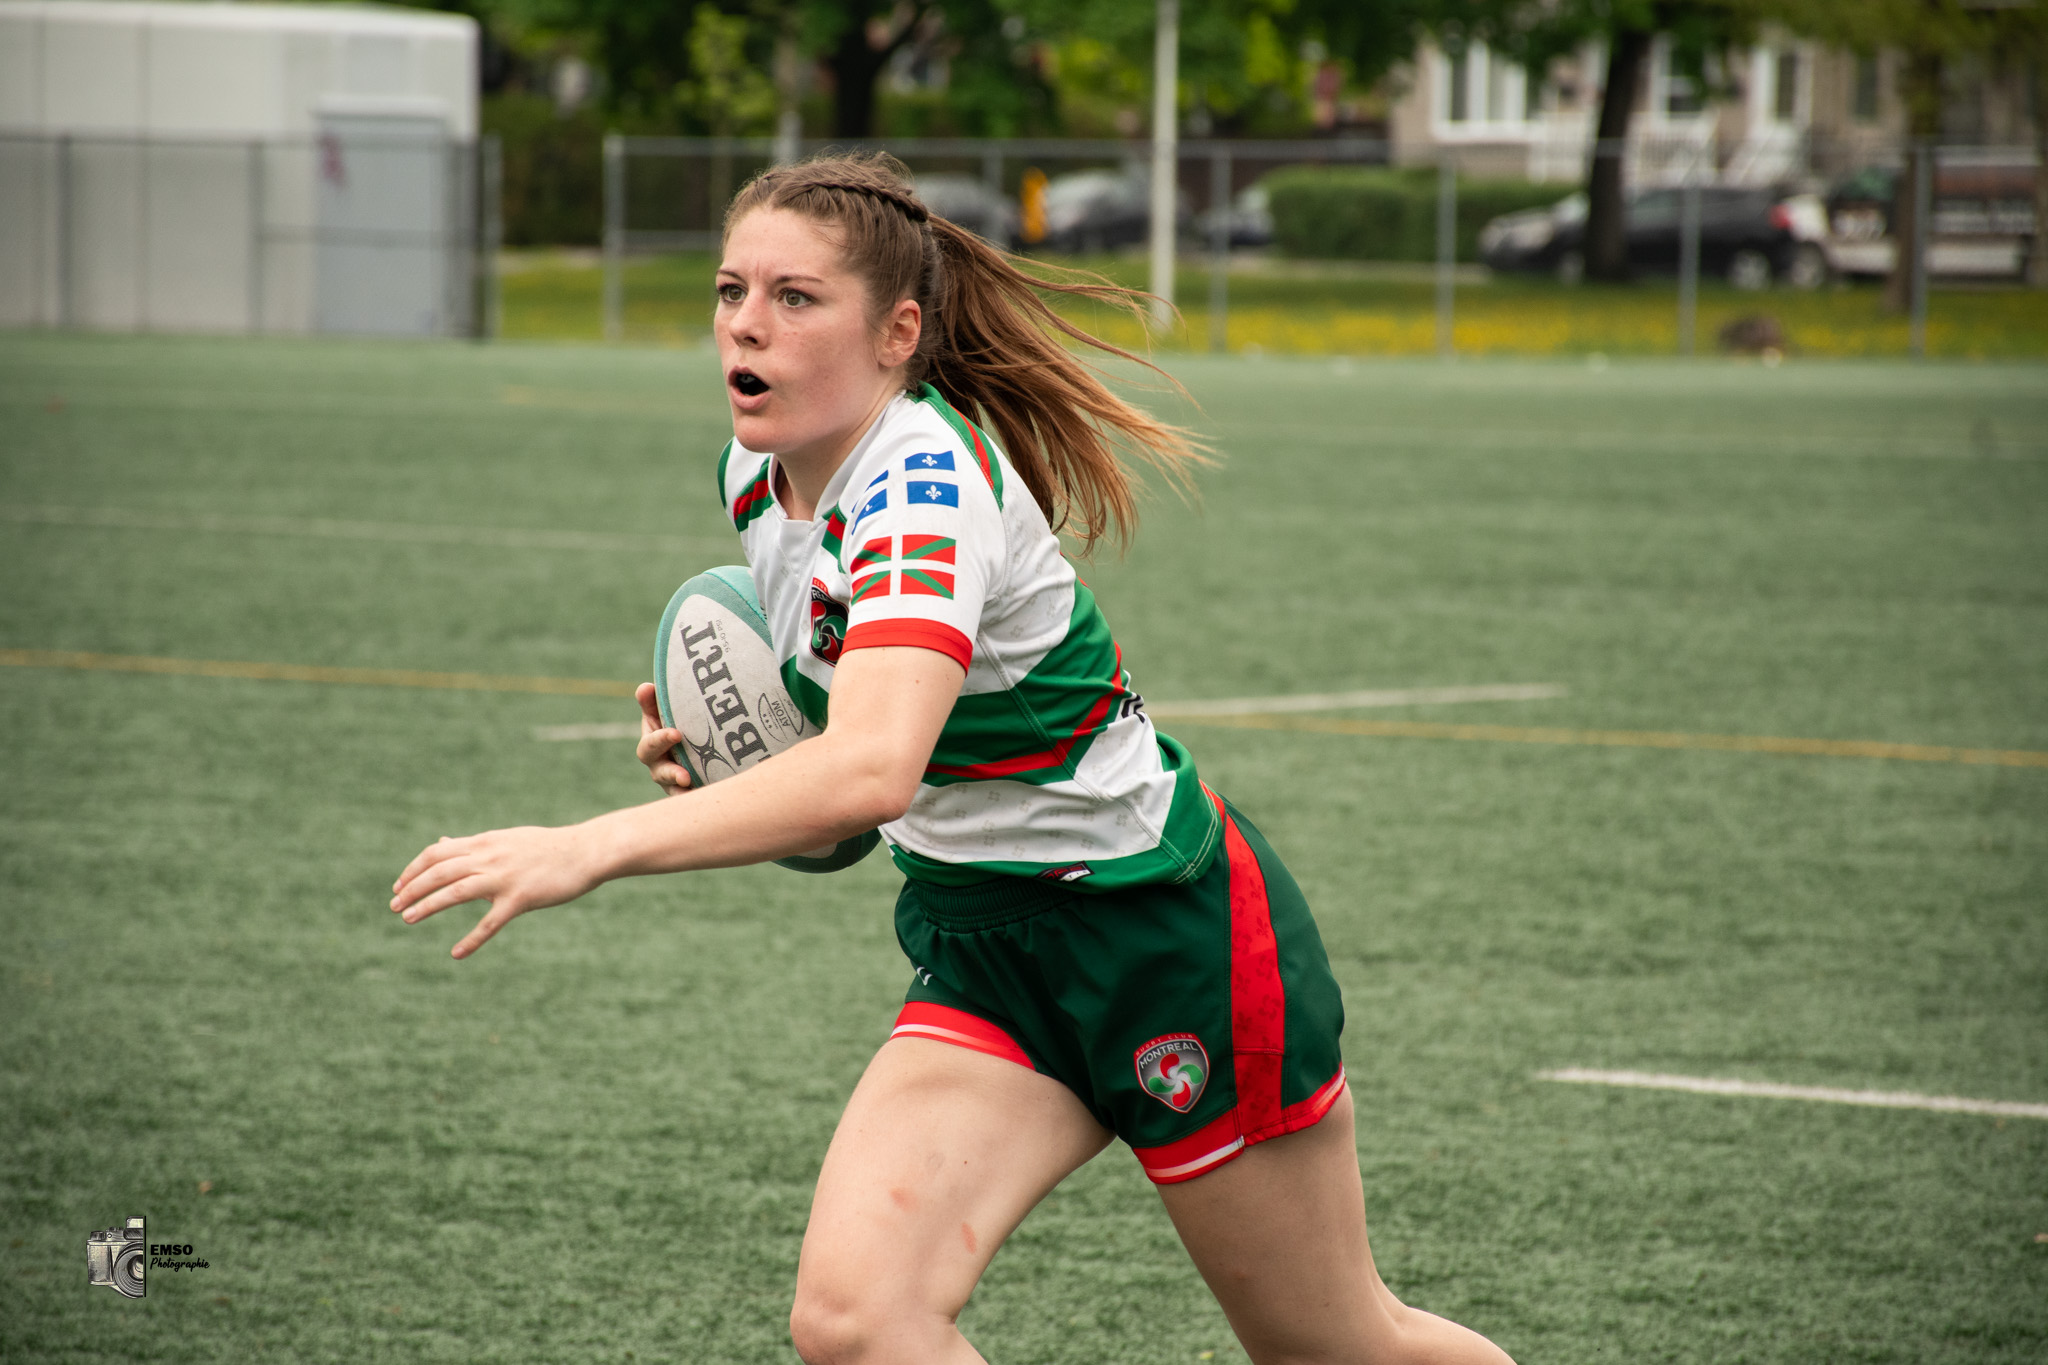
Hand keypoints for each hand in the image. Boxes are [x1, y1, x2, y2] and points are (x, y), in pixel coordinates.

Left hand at [391, 826, 605, 958]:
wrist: (586, 851)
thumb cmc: (547, 847)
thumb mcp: (505, 839)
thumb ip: (472, 844)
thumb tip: (442, 842)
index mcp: (485, 843)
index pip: (437, 853)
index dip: (413, 870)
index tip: (399, 887)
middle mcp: (490, 857)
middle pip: (439, 871)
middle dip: (412, 889)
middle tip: (394, 907)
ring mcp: (505, 878)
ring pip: (456, 891)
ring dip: (427, 906)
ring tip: (408, 918)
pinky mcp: (521, 898)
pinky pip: (491, 922)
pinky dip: (472, 939)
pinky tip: (457, 953)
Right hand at [635, 682, 693, 796]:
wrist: (699, 742)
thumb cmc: (679, 720)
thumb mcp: (667, 711)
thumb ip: (654, 701)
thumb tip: (645, 687)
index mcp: (652, 744)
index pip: (650, 745)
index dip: (660, 740)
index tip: (677, 734)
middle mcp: (660, 766)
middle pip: (661, 773)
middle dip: (672, 773)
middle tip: (685, 776)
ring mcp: (674, 783)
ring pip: (675, 791)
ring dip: (684, 791)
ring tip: (696, 791)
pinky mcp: (690, 793)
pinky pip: (692, 801)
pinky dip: (698, 800)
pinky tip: (710, 798)